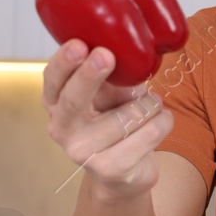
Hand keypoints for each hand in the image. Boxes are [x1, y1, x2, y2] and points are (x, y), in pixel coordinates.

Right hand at [43, 39, 173, 200]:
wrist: (126, 171)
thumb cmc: (116, 120)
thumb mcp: (110, 93)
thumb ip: (108, 76)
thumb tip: (118, 52)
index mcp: (56, 101)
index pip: (53, 78)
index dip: (64, 62)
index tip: (80, 44)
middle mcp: (61, 128)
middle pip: (73, 99)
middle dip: (90, 75)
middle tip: (105, 56)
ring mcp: (82, 152)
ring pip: (126, 116)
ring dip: (150, 104)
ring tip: (154, 103)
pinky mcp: (109, 169)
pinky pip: (147, 134)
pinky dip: (162, 121)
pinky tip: (162, 119)